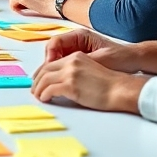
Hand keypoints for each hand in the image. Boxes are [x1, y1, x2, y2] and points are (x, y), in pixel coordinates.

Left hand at [31, 51, 146, 113]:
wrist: (121, 89)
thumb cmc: (110, 85)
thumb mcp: (90, 71)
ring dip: (38, 89)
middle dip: (37, 81)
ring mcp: (70, 73)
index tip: (39, 81)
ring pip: (44, 80)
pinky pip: (50, 90)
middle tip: (34, 90)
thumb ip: (76, 72)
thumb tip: (63, 83)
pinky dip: (44, 95)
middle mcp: (71, 62)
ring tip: (38, 96)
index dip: (43, 73)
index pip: (52, 63)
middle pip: (45, 70)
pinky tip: (45, 99)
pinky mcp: (71, 85)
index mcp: (76, 57)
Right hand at [41, 29, 156, 74]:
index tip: (50, 68)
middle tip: (45, 77)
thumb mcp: (101, 59)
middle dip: (48, 64)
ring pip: (57, 57)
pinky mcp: (80, 58)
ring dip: (53, 69)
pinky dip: (60, 71)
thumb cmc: (120, 57)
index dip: (50, 56)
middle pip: (53, 50)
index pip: (55, 42)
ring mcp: (77, 49)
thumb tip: (67, 68)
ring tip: (51, 81)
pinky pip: (64, 63)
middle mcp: (75, 40)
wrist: (134, 60)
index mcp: (79, 35)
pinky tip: (61, 81)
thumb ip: (83, 61)